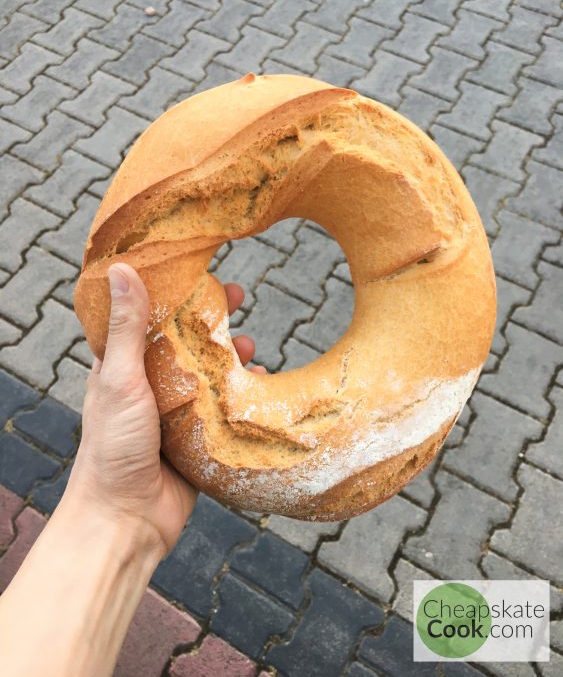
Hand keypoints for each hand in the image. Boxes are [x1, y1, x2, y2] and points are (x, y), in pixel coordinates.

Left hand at [68, 262, 262, 558]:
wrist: (127, 517)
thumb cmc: (112, 446)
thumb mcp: (120, 379)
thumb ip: (127, 328)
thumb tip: (120, 269)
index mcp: (123, 368)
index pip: (148, 317)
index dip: (172, 292)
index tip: (197, 271)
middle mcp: (149, 385)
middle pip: (185, 341)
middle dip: (211, 318)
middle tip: (237, 295)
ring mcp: (175, 412)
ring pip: (209, 372)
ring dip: (230, 354)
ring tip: (250, 342)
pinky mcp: (196, 437)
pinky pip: (224, 407)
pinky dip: (243, 392)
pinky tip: (259, 381)